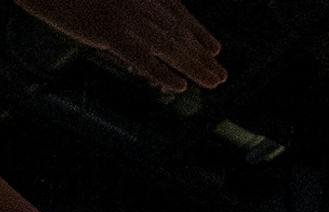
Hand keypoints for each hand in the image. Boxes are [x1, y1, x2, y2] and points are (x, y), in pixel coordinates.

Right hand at [13, 0, 225, 94]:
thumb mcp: (108, 1)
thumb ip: (126, 17)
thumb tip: (138, 44)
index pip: (177, 13)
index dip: (198, 32)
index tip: (215, 48)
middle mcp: (139, 1)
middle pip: (178, 32)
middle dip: (201, 55)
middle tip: (220, 74)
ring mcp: (126, 16)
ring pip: (169, 45)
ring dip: (194, 66)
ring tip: (212, 81)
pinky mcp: (109, 31)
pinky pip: (141, 56)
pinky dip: (161, 72)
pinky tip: (177, 85)